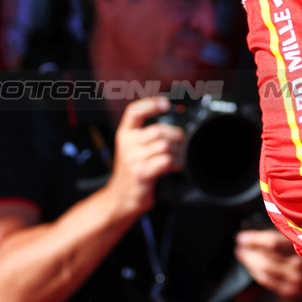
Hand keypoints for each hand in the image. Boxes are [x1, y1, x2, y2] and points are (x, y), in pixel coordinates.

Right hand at [104, 97, 184, 216]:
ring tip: (176, 158)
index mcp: (124, 135)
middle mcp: (127, 145)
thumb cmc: (133, 171)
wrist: (121, 197)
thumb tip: (173, 124)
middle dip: (175, 136)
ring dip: (177, 152)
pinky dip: (175, 164)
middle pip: (158, 130)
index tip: (165, 104)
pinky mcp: (142, 173)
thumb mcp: (133, 148)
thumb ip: (146, 134)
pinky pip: (166, 161)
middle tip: (180, 143)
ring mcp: (133, 159)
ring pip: (165, 146)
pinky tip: (173, 168)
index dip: (150, 104)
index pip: (134, 112)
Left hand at [235, 228, 301, 300]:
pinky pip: (267, 281)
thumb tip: (254, 227)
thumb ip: (283, 230)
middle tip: (239, 245)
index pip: (273, 243)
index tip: (241, 236)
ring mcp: (297, 279)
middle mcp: (301, 264)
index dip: (254, 240)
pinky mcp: (292, 290)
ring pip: (265, 272)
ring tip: (242, 254)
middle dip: (248, 252)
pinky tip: (251, 266)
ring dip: (249, 262)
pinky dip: (256, 272)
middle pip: (266, 260)